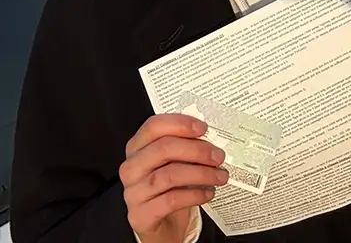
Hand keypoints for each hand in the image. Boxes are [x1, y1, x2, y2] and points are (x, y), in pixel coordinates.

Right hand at [120, 113, 227, 242]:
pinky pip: (171, 200)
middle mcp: (131, 168)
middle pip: (162, 149)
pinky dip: (194, 195)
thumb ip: (184, 148)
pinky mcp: (141, 215)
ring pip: (169, 175)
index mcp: (136, 148)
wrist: (161, 226)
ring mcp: (133, 192)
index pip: (153, 126)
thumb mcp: (173, 164)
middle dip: (196, 150)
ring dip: (200, 174)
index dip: (179, 124)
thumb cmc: (168, 190)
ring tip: (219, 176)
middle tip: (217, 156)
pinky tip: (208, 193)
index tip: (202, 128)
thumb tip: (209, 138)